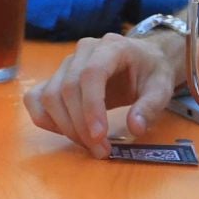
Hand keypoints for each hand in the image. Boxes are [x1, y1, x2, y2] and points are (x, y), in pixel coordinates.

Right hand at [23, 30, 185, 157]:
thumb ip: (150, 106)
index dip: (91, 107)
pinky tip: (66, 133)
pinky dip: (46, 119)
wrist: (144, 59)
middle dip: (80, 126)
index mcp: (112, 47)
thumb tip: (135, 127)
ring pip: (50, 96)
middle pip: (68, 88)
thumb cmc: (152, 71)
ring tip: (90, 146)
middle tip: (100, 151)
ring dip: (65, 127)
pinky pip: (36, 98)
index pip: (91, 74)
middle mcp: (84, 51)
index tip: (99, 136)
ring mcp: (67, 63)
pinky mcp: (57, 77)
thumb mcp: (162, 87)